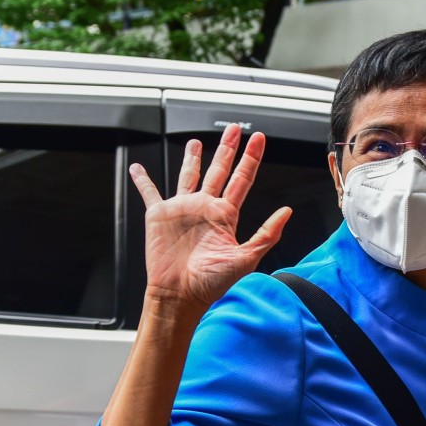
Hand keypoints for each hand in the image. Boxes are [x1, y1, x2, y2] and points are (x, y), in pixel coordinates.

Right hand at [129, 123, 292, 310]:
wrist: (181, 296)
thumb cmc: (211, 284)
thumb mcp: (246, 259)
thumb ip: (267, 234)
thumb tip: (288, 211)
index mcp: (226, 216)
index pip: (242, 180)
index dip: (251, 159)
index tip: (259, 140)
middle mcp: (205, 208)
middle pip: (219, 170)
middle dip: (227, 149)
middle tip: (235, 129)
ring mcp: (182, 210)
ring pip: (188, 175)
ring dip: (192, 158)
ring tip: (196, 142)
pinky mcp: (159, 215)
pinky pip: (149, 192)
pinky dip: (143, 180)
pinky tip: (137, 168)